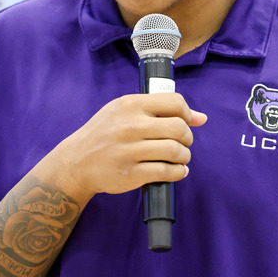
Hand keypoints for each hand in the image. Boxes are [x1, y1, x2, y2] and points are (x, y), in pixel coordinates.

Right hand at [48, 92, 206, 199]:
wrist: (76, 162)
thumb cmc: (104, 133)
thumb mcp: (124, 111)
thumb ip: (160, 110)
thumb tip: (201, 118)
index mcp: (130, 105)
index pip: (175, 102)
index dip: (188, 114)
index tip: (186, 123)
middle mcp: (130, 126)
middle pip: (179, 128)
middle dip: (187, 138)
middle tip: (182, 143)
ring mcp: (129, 151)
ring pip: (175, 151)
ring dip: (184, 156)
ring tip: (179, 158)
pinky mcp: (130, 174)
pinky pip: (167, 172)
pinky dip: (178, 173)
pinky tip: (175, 171)